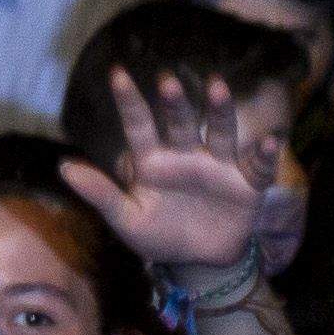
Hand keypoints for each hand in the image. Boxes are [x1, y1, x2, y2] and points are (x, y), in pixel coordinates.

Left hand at [60, 66, 274, 281]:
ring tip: (218, 87)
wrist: (198, 261)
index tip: (117, 74)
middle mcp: (185, 155)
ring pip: (219, 133)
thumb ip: (100, 194)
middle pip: (180, 123)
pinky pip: (258, 166)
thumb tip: (63, 168)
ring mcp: (218, 166)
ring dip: (220, 111)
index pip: (138, 126)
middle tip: (167, 81)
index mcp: (152, 160)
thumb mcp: (126, 219)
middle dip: (175, 103)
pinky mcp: (247, 183)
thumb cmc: (157, 234)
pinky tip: (270, 140)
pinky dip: (265, 154)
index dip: (129, 101)